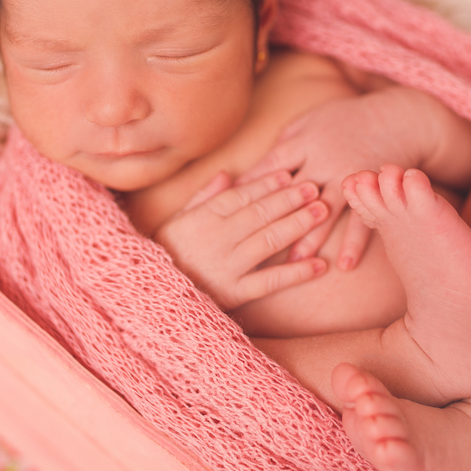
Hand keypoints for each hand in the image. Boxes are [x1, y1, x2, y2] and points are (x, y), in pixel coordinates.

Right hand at [153, 169, 329, 310]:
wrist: (148, 297)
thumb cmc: (165, 254)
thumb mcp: (177, 220)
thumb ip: (203, 197)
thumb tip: (228, 174)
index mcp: (203, 218)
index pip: (241, 195)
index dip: (267, 184)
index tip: (290, 173)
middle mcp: (217, 239)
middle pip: (259, 214)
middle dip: (290, 199)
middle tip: (315, 187)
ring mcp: (227, 266)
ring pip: (268, 241)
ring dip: (297, 225)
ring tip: (322, 212)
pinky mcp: (234, 293)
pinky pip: (269, 281)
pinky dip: (296, 273)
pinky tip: (319, 265)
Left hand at [239, 89, 428, 268]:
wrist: (397, 118)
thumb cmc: (346, 118)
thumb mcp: (310, 119)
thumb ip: (285, 142)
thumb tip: (260, 169)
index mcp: (304, 143)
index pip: (271, 168)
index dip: (251, 189)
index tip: (231, 210)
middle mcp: (323, 161)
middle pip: (294, 195)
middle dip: (274, 221)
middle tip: (254, 248)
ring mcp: (348, 176)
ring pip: (325, 212)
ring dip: (311, 239)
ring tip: (295, 264)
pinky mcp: (371, 189)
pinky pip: (363, 219)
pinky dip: (355, 243)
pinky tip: (346, 264)